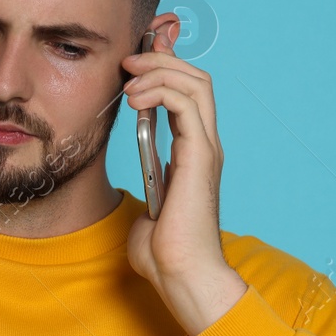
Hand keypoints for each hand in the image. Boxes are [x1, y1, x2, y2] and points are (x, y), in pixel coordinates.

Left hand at [121, 18, 247, 335]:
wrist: (183, 277)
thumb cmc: (165, 256)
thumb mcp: (147, 216)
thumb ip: (146, 202)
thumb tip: (140, 207)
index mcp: (193, 155)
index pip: (189, 95)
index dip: (166, 68)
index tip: (136, 59)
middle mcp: (205, 146)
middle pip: (197, 79)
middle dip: (162, 58)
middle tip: (129, 60)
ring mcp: (206, 148)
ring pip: (196, 83)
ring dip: (159, 69)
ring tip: (129, 76)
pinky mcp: (200, 155)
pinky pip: (186, 103)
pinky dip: (159, 90)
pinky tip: (134, 98)